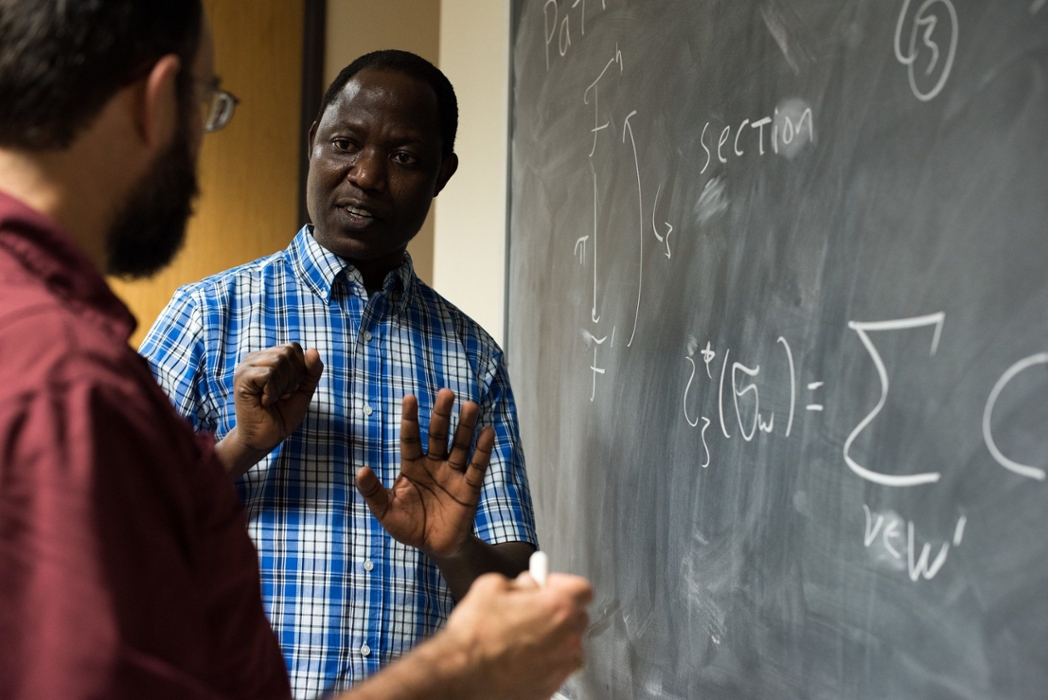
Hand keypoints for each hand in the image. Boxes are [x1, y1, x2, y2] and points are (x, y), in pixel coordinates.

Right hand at [217, 343, 322, 477]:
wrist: (266, 438)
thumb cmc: (283, 414)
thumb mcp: (304, 389)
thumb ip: (312, 370)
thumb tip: (313, 350)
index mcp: (268, 356)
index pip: (294, 348)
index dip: (300, 370)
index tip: (289, 389)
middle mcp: (255, 358)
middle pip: (288, 352)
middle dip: (292, 378)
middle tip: (280, 395)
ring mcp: (246, 367)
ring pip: (278, 361)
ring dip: (282, 386)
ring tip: (271, 398)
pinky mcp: (241, 379)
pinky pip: (268, 374)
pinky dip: (273, 391)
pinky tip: (265, 401)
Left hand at [355, 388, 493, 558]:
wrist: (435, 547)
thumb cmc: (409, 526)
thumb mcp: (386, 511)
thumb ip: (373, 492)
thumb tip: (360, 470)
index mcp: (412, 466)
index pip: (410, 438)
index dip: (410, 419)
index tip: (410, 398)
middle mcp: (434, 464)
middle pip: (438, 435)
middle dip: (442, 415)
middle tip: (447, 393)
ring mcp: (453, 474)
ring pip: (459, 446)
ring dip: (465, 426)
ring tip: (470, 406)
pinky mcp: (469, 488)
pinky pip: (476, 467)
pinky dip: (482, 450)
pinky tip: (487, 432)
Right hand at [442, 572, 592, 699]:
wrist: (460, 676)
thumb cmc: (475, 635)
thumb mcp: (492, 587)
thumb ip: (521, 582)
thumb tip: (529, 585)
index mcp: (558, 608)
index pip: (583, 589)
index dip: (564, 584)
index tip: (548, 586)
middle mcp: (567, 638)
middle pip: (578, 617)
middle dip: (558, 611)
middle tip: (532, 611)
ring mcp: (561, 666)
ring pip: (568, 644)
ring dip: (553, 638)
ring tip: (522, 638)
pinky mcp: (551, 687)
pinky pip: (556, 667)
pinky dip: (544, 661)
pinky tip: (519, 658)